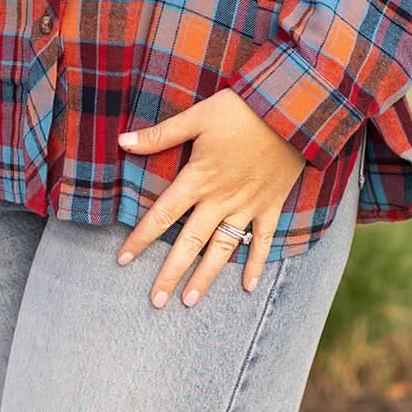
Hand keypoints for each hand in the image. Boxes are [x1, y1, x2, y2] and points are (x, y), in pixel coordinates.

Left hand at [116, 88, 305, 306]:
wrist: (291, 112)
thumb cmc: (240, 110)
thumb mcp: (197, 117)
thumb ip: (160, 134)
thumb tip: (121, 142)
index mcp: (199, 179)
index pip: (163, 214)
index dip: (141, 237)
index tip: (123, 259)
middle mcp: (220, 200)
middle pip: (190, 243)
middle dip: (171, 273)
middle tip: (155, 301)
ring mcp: (247, 206)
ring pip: (223, 249)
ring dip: (206, 277)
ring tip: (190, 302)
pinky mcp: (271, 205)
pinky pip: (263, 241)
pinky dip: (257, 264)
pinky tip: (248, 288)